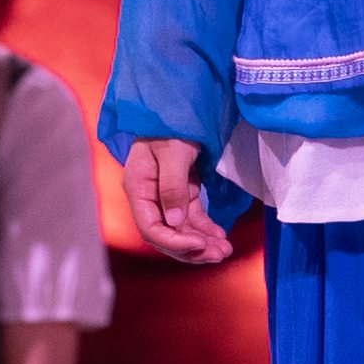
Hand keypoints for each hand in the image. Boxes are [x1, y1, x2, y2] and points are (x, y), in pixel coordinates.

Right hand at [122, 136, 231, 265]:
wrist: (177, 108)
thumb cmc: (170, 127)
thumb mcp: (173, 154)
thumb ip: (172, 187)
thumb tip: (175, 222)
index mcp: (138, 188)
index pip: (150, 228)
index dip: (174, 242)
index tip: (199, 245)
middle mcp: (148, 197)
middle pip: (166, 235)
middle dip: (192, 249)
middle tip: (220, 254)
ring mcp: (164, 196)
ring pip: (180, 229)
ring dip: (202, 243)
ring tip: (225, 250)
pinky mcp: (180, 192)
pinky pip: (191, 217)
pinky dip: (205, 228)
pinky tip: (221, 235)